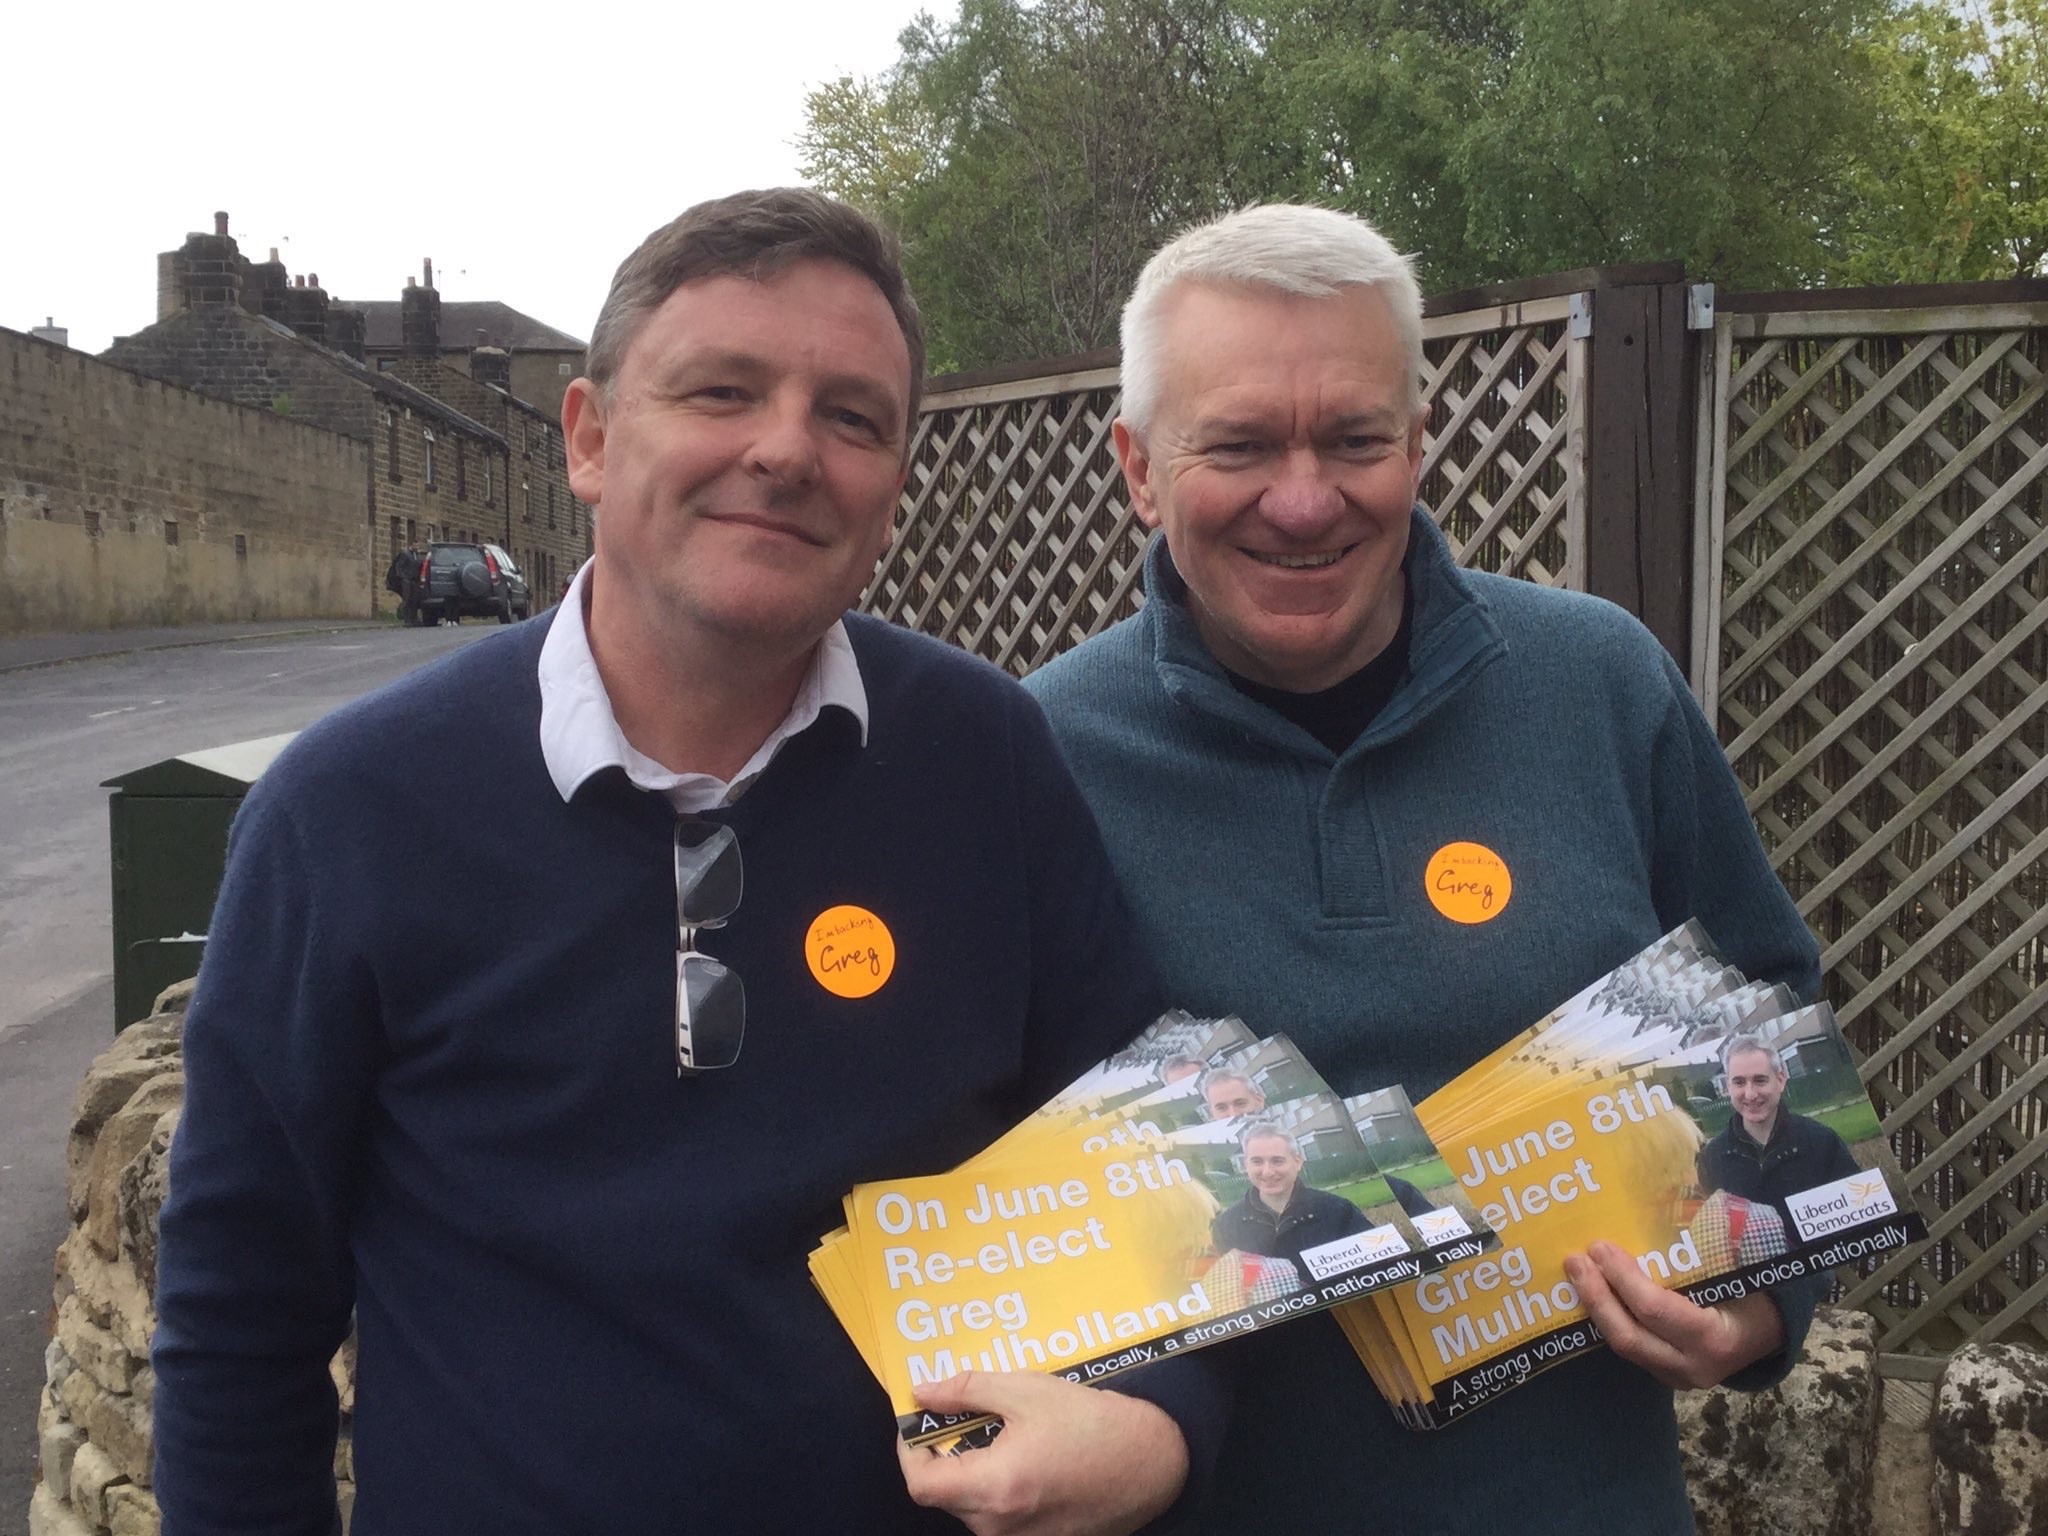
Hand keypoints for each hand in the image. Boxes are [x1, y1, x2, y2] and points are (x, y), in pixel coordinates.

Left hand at [897, 1372, 1187, 1535]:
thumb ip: (968, 1390)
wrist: (1152, 1463)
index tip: (919, 1422)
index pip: (920, 1484)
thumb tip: (924, 1391)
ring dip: (970, 1471)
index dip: (910, 1452)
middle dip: (943, 1456)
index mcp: (995, 1488)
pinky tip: (1021, 1457)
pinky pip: (998, 1517)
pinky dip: (995, 1488)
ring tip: (998, 1433)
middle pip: (944, 1496)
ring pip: (970, 1507)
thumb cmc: (1092, 1424)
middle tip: (960, 1417)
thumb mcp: (1027, 1391)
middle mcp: (1001, 1526)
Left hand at [1564, 1239, 1784, 1389]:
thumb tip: (1666, 1193)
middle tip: (1575, 1260)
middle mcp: (1694, 1366)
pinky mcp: (1663, 1375)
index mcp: (1716, 1337)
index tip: (1600, 1247)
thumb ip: (1707, 1239)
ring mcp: (1677, 1377)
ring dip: (1595, 1308)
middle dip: (1597, 1297)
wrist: (1770, 1334)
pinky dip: (1608, 1317)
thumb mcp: (1739, 1264)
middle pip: (1629, 1336)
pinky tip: (1592, 1290)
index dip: (1623, 1279)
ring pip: (1624, 1345)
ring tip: (1575, 1272)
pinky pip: (1630, 1347)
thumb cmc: (1755, 1289)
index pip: (1657, 1310)